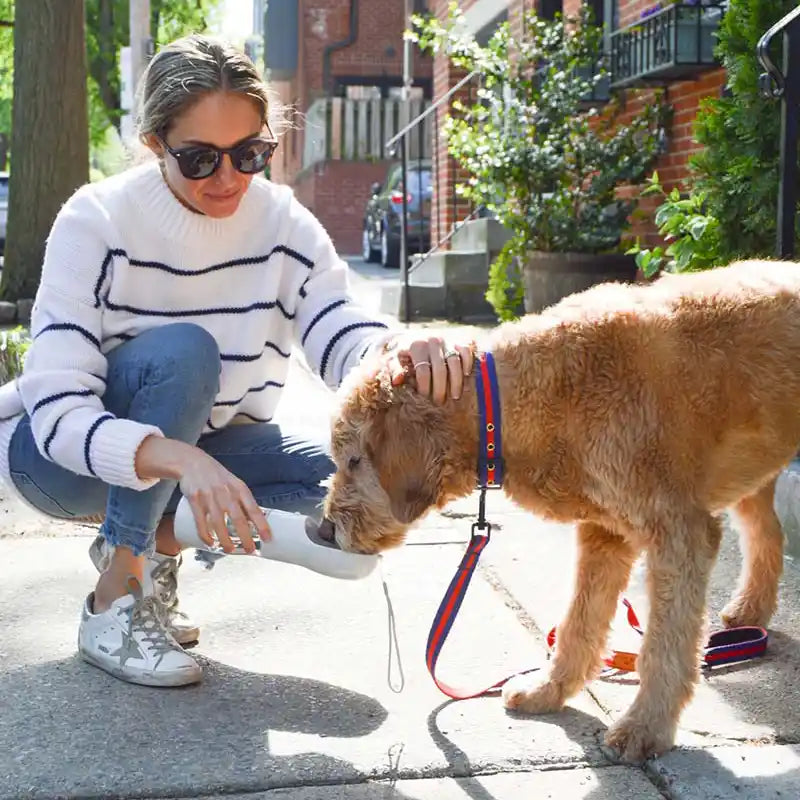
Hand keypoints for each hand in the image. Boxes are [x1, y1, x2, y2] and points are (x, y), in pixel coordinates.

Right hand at [135, 436, 270, 552]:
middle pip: (238, 519)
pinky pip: (201, 522)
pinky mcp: (195, 500)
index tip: (268, 538)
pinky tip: (210, 543)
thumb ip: (243, 501)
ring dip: (225, 540)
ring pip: (219, 524)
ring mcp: (210, 497)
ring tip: (230, 550)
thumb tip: (255, 520)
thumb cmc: (217, 476)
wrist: (192, 463)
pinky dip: (206, 536)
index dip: (262, 525)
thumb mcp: (234, 484)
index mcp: (239, 489)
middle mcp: (227, 493)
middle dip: (245, 537)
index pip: (254, 509)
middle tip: (250, 550)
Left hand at [385, 333, 473, 404]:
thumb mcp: (396, 360)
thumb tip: (397, 381)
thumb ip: (396, 370)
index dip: (424, 387)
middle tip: (439, 402)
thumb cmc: (405, 354)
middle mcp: (432, 341)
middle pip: (440, 369)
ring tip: (455, 396)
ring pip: (455, 362)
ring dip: (456, 381)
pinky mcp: (458, 340)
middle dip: (440, 389)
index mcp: (416, 345)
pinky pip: (466, 351)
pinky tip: (466, 375)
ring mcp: (446, 340)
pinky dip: (467, 363)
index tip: (424, 398)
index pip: (423, 370)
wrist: (415, 336)